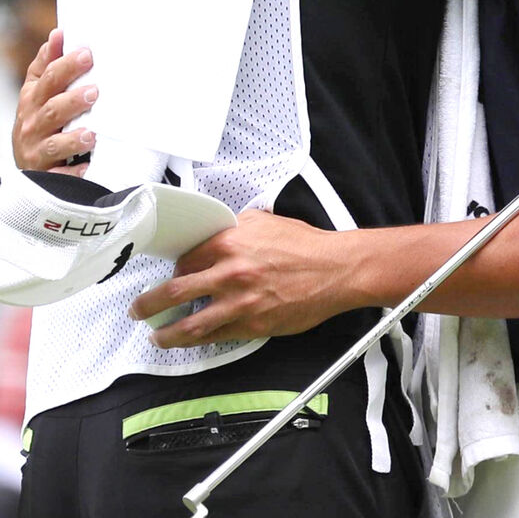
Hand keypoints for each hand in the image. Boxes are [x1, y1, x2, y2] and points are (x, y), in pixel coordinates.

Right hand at [13, 30, 96, 172]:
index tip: (87, 54)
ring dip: (74, 138)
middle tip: (94, 91)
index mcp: (33, 99)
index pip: (48, 79)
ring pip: (55, 144)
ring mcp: (37, 151)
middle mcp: (32, 124)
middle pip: (52, 110)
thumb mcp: (40, 90)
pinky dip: (75, 174)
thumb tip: (60, 33)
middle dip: (72, 100)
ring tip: (92, 133)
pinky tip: (89, 168)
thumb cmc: (41, 119)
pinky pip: (62, 176)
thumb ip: (49, 63)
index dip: (65, 66)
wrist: (31, 163)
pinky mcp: (48, 175)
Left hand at [129, 209, 356, 346]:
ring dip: (167, 334)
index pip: (186, 258)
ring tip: (157, 337)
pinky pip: (216, 337)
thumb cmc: (305, 245)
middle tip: (138, 310)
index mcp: (230, 242)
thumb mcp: (266, 222)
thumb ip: (236, 227)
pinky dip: (200, 341)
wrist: (334, 270)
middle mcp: (229, 272)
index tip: (170, 276)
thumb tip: (217, 232)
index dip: (174, 270)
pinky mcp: (251, 325)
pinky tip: (192, 342)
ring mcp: (239, 303)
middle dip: (148, 304)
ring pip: (189, 325)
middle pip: (174, 292)